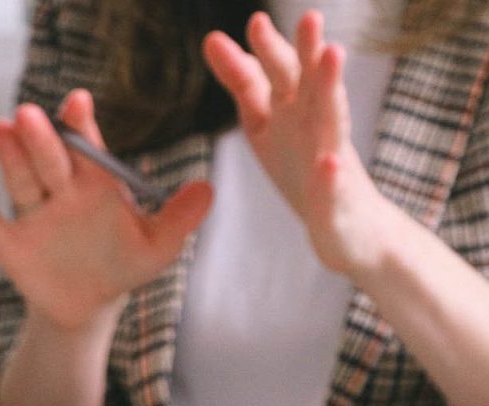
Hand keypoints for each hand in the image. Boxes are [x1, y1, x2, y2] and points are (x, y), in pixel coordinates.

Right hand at [0, 90, 212, 334]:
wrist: (90, 306)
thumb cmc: (123, 267)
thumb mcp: (158, 247)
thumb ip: (179, 218)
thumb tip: (208, 189)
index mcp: (96, 183)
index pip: (87, 148)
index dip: (81, 126)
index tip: (77, 104)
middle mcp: (61, 190)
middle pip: (50, 159)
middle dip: (42, 139)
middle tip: (32, 115)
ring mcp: (33, 213)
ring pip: (20, 179)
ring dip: (9, 156)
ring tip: (0, 128)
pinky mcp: (9, 241)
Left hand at [203, 10, 394, 275]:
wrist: (349, 228)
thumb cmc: (304, 168)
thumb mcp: (266, 122)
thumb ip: (245, 82)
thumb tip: (213, 39)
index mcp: (292, 111)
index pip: (274, 77)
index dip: (262, 52)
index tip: (248, 25)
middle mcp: (314, 125)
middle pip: (309, 85)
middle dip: (307, 52)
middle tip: (309, 17)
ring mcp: (330, 160)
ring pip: (333, 120)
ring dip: (332, 89)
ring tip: (333, 56)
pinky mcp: (336, 200)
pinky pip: (332, 188)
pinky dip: (330, 176)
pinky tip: (328, 165)